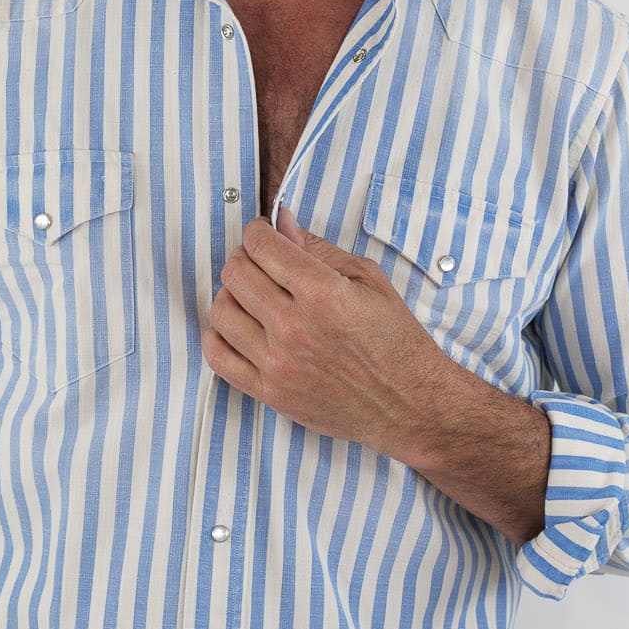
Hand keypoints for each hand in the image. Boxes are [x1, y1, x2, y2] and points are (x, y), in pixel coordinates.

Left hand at [201, 205, 447, 458]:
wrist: (410, 405)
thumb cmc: (396, 342)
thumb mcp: (370, 280)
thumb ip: (319, 249)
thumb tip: (281, 223)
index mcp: (322, 294)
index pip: (261, 246)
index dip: (258, 231)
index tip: (264, 234)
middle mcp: (294, 328)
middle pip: (235, 274)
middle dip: (245, 257)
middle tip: (261, 262)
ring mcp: (278, 364)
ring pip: (221, 311)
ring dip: (232, 295)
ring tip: (253, 296)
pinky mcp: (270, 393)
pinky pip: (218, 357)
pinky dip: (219, 335)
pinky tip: (238, 327)